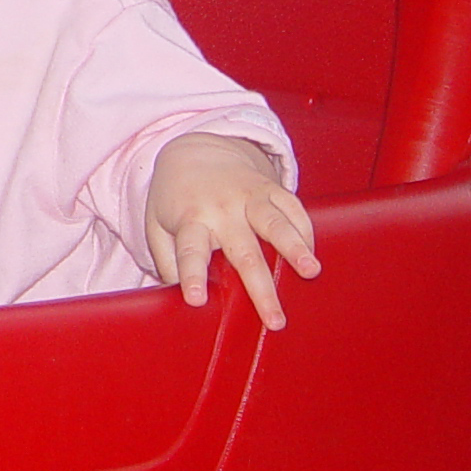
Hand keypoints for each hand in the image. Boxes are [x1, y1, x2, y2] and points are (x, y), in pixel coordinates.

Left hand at [146, 132, 320, 330]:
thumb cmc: (176, 199)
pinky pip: (293, 208)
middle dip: (260, 288)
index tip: (197, 299)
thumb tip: (179, 299)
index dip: (193, 275)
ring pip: (275, 224)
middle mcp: (222, 208)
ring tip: (311, 272)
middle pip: (243, 252)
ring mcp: (249, 196)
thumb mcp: (157, 225)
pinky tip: (313, 254)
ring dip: (294, 249)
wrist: (195, 149)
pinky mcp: (270, 188)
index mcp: (191, 219)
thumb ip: (167, 260)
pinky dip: (305, 231)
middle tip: (274, 320)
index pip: (190, 251)